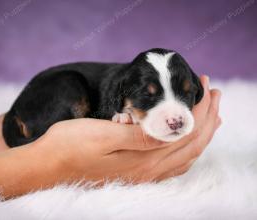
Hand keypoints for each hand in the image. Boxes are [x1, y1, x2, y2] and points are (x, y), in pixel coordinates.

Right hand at [32, 75, 220, 183]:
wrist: (49, 165)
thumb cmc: (71, 145)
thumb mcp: (104, 135)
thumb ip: (142, 136)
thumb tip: (173, 128)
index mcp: (143, 160)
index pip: (185, 131)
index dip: (199, 108)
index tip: (205, 85)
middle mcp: (147, 171)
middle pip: (191, 143)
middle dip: (207, 117)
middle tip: (213, 93)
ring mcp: (142, 175)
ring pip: (185, 155)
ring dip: (201, 134)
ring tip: (210, 115)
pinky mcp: (135, 173)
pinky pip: (172, 165)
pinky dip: (187, 150)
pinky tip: (186, 142)